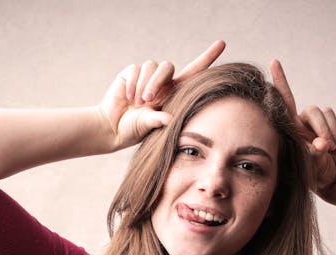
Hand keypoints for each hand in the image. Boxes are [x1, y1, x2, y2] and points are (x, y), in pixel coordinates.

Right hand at [99, 40, 226, 150]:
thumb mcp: (149, 126)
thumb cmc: (134, 130)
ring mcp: (146, 76)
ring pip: (152, 66)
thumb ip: (159, 120)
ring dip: (145, 84)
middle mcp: (161, 82)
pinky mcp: (131, 73)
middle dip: (158, 82)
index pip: (193, 71)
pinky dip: (133, 83)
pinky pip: (136, 69)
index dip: (207, 57)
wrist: (113, 128)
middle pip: (168, 67)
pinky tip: (129, 97)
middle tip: (148, 100)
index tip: (222, 43)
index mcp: (173, 92)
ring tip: (138, 101)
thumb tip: (170, 119)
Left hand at [269, 60, 335, 197]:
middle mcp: (304, 120)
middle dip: (324, 129)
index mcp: (292, 127)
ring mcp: (319, 121)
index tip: (274, 62)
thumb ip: (315, 154)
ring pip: (329, 113)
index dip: (280, 81)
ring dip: (335, 133)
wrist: (333, 175)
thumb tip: (322, 144)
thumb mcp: (312, 165)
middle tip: (329, 149)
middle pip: (315, 110)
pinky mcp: (334, 122)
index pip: (285, 100)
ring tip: (334, 151)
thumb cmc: (315, 171)